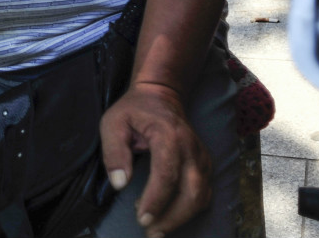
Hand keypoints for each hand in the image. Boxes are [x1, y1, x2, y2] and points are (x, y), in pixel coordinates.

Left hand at [99, 82, 211, 237]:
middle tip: (150, 232)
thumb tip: (119, 183)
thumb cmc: (134, 110)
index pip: (167, 174)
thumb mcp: (113, 123)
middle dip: (172, 217)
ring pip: (202, 196)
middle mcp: (191, 148)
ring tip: (157, 230)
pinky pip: (205, 193)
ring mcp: (201, 157)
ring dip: (182, 218)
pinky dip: (190, 209)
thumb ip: (113, 152)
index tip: (142, 219)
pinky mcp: (205, 164)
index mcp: (169, 136)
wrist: (161, 94)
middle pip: (192, 191)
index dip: (156, 200)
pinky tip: (170, 216)